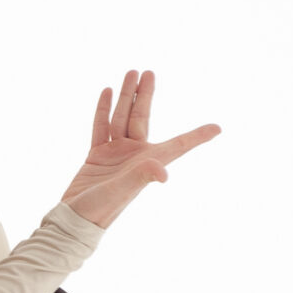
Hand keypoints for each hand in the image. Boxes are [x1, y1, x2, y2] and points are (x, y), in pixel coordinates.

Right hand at [60, 69, 220, 231]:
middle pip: (142, 118)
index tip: (218, 128)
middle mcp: (134, 155)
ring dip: (126, 96)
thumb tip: (163, 172)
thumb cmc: (100, 210)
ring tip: (130, 73)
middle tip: (149, 72)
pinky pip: (101, 127)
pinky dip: (104, 109)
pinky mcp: (97, 155)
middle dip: (145, 95)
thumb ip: (140, 177)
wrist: (74, 220)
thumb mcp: (121, 192)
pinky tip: (108, 92)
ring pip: (121, 118)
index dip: (198, 136)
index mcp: (147, 162)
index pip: (178, 144)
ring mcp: (115, 154)